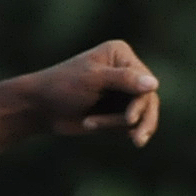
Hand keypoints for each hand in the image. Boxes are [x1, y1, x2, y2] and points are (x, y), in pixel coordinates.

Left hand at [22, 40, 160, 146]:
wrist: (40, 108)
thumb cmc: (62, 87)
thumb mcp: (93, 80)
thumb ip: (123, 80)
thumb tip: (154, 84)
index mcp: (121, 55)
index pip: (144, 81)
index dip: (141, 101)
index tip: (129, 119)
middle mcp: (126, 71)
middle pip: (148, 98)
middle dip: (141, 119)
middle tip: (136, 139)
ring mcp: (123, 92)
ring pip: (143, 114)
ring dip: (129, 127)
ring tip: (122, 138)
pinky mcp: (118, 111)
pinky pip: (132, 125)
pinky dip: (121, 131)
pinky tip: (94, 127)